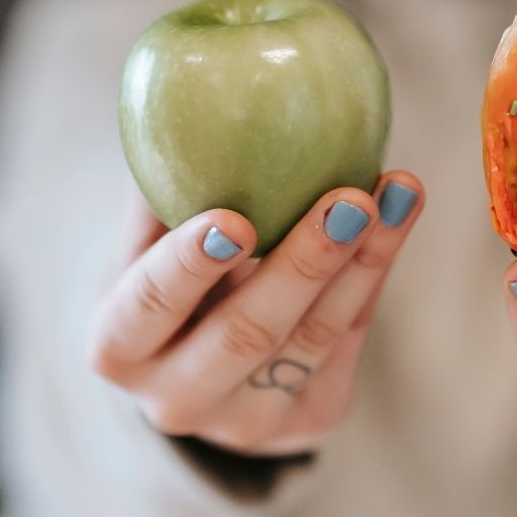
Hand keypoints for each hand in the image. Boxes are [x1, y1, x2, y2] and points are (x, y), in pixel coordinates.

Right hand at [87, 172, 422, 455]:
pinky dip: (375, 273)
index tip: (234, 219)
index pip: (149, 307)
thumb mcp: (144, 241)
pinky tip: (398, 216)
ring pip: (313, 339)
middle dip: (304, 264)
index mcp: (118, 348)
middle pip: (246, 333)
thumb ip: (162, 186)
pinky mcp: (310, 421)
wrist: (198, 366)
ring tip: (397, 192)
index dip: (189, 265)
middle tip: (349, 199)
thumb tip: (188, 93)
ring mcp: (246, 423)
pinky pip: (349, 340)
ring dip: (363, 260)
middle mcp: (176, 400)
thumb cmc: (165, 276)